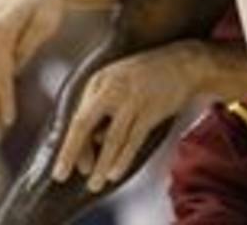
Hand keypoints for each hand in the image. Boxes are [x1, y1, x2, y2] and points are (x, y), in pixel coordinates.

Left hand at [52, 40, 213, 192]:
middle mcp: (112, 87)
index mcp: (100, 79)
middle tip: (62, 175)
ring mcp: (132, 99)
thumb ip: (100, 100)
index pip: (78, 116)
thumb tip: (89, 139)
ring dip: (101, 164)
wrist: (183, 62)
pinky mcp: (151, 110)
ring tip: (95, 183)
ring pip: (110, 138)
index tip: (64, 165)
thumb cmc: (148, 74)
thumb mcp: (117, 77)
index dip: (70, 144)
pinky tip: (115, 173)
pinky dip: (123, 158)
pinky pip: (133, 140)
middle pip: (84, 123)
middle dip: (72, 152)